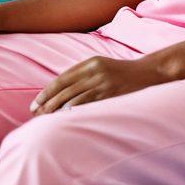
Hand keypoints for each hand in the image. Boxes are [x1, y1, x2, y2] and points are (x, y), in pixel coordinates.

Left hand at [31, 55, 165, 114]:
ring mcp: (103, 83)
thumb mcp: (102, 67)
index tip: (35, 104)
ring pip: (73, 99)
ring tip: (44, 121)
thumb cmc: (123, 73)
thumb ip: (84, 76)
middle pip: (64, 89)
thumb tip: (62, 93)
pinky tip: (64, 121)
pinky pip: (88, 106)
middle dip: (48, 103)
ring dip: (57, 111)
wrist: (149, 73)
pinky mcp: (111, 95)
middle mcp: (94, 71)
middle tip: (35, 115)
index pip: (62, 79)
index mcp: (90, 63)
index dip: (47, 92)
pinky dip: (74, 113)